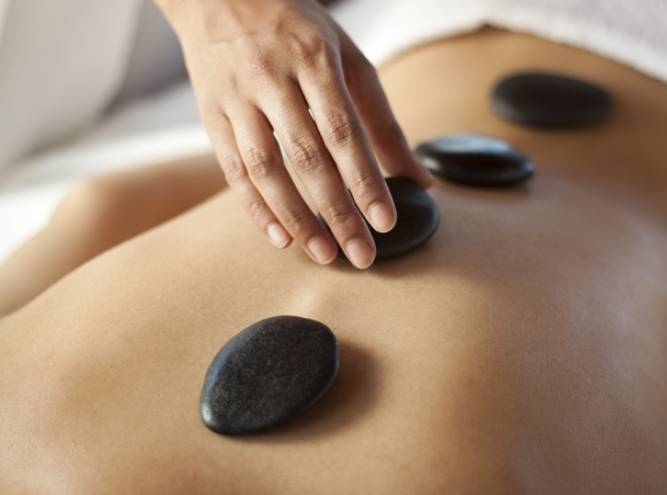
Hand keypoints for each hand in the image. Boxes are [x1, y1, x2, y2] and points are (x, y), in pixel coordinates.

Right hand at [156, 0, 432, 268]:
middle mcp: (272, 78)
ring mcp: (237, 98)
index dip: (365, 179)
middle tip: (361, 254)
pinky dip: (256, 208)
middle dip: (337, 211)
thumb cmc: (296, 31)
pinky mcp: (211, 115)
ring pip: (266, 169)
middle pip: (307, 157)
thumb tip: (419, 177)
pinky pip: (232, 169)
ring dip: (296, 217)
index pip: (344, 130)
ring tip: (324, 254)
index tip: (385, 222)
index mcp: (313, 59)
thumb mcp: (347, 59)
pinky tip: (280, 238)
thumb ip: (381, 120)